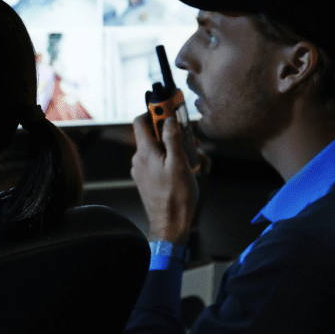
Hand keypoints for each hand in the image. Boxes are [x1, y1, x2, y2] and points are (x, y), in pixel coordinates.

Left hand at [131, 115, 201, 242]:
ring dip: (177, 151)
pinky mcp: (147, 180)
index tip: (169, 109)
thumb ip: (173, 139)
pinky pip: (159, 164)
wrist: (170, 225)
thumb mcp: (180, 163)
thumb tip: (168, 120)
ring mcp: (141, 170)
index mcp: (144, 152)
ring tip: (196, 162)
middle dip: (174, 135)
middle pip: (154, 136)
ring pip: (159, 151)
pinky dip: (173, 163)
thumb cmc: (176, 197)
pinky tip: (189, 172)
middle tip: (192, 142)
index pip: (141, 121)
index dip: (154, 112)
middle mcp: (139, 159)